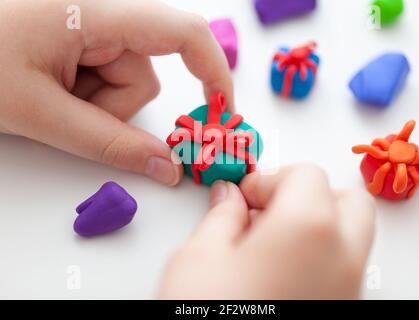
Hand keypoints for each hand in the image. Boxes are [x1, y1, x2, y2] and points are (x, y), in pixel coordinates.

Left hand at [0, 0, 232, 185]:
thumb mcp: (39, 112)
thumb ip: (109, 145)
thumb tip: (168, 169)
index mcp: (96, 11)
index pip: (183, 33)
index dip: (214, 72)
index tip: (221, 112)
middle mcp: (101, 11)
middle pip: (145, 74)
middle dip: (114, 106)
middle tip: (64, 110)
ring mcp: (89, 25)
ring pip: (125, 82)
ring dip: (95, 103)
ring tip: (46, 94)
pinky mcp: (80, 38)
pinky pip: (105, 77)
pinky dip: (84, 94)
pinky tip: (48, 85)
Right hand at [158, 165, 375, 298]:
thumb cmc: (206, 318)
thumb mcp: (198, 256)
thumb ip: (220, 215)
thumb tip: (228, 198)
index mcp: (308, 228)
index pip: (306, 174)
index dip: (268, 179)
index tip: (242, 197)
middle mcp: (342, 259)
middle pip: (346, 201)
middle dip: (307, 195)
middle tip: (266, 211)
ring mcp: (348, 291)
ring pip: (350, 237)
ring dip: (315, 225)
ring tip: (266, 243)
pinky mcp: (342, 312)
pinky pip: (342, 269)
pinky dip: (318, 257)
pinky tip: (276, 272)